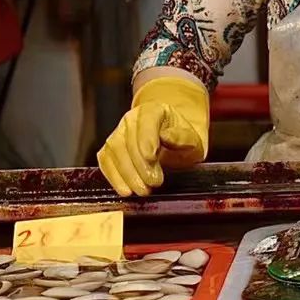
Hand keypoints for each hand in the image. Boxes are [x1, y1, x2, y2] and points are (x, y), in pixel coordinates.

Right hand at [97, 77, 209, 197]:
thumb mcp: (192, 138)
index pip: (146, 122)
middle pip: (128, 140)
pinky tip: (125, 189)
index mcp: (153, 110)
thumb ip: (183, 137)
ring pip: (114, 151)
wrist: (173, 141)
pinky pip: (106, 161)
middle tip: (152, 183)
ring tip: (142, 190)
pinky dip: (114, 177)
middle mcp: (131, 119)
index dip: (147, 141)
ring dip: (127, 174)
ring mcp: (118, 133)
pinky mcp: (110, 149)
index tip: (152, 158)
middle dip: (139, 164)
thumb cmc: (182, 140)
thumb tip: (167, 137)